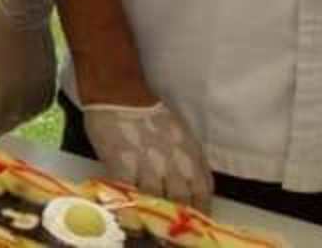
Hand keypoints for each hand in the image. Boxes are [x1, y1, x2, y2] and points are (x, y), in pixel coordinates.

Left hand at [0, 0, 57, 136]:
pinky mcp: (51, 81)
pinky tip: (25, 110)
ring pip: (29, 115)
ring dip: (16, 121)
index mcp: (5, 93)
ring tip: (6, 123)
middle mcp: (26, 96)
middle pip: (12, 120)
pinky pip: (43, 105)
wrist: (25, 16)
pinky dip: (33, 111)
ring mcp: (41, 89)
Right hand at [84, 101, 213, 210]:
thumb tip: (187, 183)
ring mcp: (148, 165)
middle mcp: (174, 162)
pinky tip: (130, 214)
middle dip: (178, 216)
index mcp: (190, 152)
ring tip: (149, 222)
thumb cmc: (148, 111)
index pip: (203, 190)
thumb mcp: (180, 132)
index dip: (200, 208)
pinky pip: (130, 195)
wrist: (118, 94)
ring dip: (154, 214)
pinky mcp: (123, 166)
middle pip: (182, 200)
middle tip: (171, 227)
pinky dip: (131, 207)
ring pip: (157, 201)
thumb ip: (187, 157)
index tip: (194, 218)